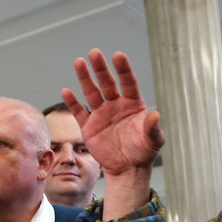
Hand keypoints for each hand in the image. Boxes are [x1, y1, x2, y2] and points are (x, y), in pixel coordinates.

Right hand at [61, 50, 164, 176]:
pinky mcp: (89, 127)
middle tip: (94, 53)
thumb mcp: (154, 141)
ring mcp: (101, 114)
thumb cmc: (144, 152)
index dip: (123, 69)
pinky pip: (79, 112)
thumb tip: (155, 115)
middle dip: (101, 68)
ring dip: (85, 78)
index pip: (128, 82)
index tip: (118, 56)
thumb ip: (153, 128)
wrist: (128, 168)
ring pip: (92, 93)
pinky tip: (66, 91)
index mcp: (132, 104)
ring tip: (79, 62)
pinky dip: (73, 102)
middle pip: (107, 83)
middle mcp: (116, 105)